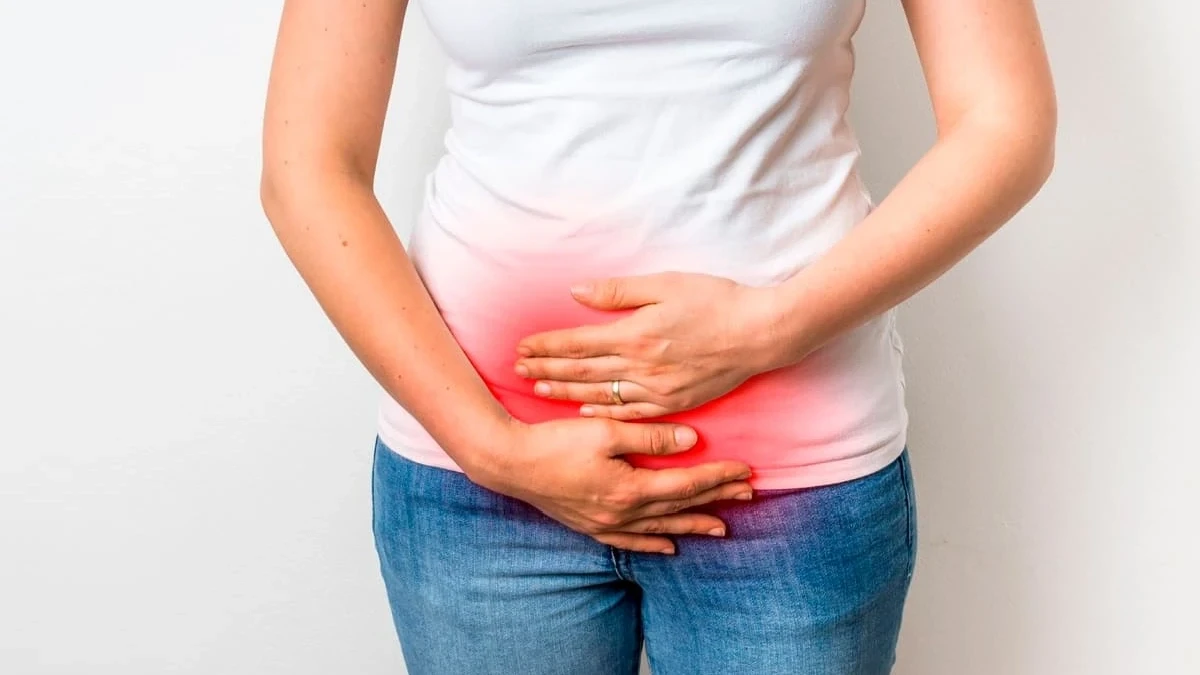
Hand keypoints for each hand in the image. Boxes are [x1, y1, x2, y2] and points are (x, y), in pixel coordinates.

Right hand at [464, 416, 754, 553]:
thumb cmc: (554, 442)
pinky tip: (668, 547)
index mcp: (630, 489)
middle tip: (748, 495)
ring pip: (660, 528)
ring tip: (721, 527)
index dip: (718, 477)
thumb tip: (692, 441)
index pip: (686, 484)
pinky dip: (652, 544)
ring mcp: (606, 524)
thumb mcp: (605, 430)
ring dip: (692, 525)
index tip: (746, 471)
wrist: (509, 463)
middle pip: (679, 507)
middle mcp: (622, 513)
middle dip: (716, 500)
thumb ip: (650, 437)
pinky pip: (630, 542)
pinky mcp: (591, 526)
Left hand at [514, 272, 776, 420]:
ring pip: (599, 394)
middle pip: (582, 370)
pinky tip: (583, 411)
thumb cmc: (716, 300)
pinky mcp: (675, 403)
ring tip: (538, 389)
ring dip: (566, 392)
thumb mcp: (665, 284)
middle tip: (518, 370)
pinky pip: (630, 412)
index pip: (577, 342)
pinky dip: (603, 412)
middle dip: (546, 369)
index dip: (546, 346)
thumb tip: (576, 292)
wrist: (761, 333)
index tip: (521, 346)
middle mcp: (641, 367)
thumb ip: (617, 292)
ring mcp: (658, 390)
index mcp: (635, 334)